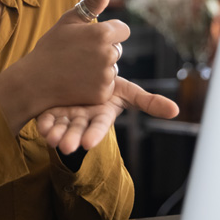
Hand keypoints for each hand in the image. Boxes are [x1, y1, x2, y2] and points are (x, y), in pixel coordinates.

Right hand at [0, 0, 129, 128]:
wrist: (34, 81)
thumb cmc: (52, 46)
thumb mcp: (70, 19)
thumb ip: (93, 0)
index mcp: (103, 33)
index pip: (123, 30)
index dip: (109, 32)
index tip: (91, 37)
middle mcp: (108, 54)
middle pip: (118, 49)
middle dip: (104, 50)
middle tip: (79, 54)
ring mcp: (106, 76)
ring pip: (112, 67)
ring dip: (101, 67)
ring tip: (77, 68)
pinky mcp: (103, 94)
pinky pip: (108, 85)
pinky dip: (96, 84)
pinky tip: (78, 82)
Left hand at [37, 76, 179, 153]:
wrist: (83, 73)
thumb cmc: (108, 85)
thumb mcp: (127, 91)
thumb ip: (149, 102)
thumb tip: (176, 111)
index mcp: (102, 113)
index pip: (100, 126)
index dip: (94, 134)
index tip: (88, 144)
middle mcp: (84, 117)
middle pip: (78, 131)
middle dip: (72, 139)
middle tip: (66, 146)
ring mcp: (68, 116)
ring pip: (62, 128)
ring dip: (57, 134)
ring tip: (51, 138)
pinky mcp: (52, 111)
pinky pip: (47, 119)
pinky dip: (45, 123)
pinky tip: (42, 125)